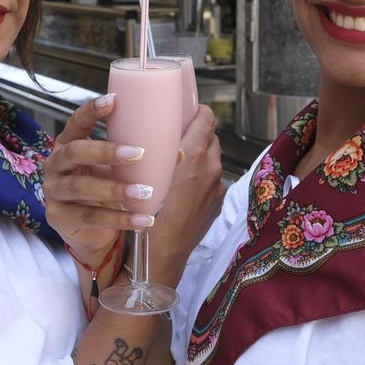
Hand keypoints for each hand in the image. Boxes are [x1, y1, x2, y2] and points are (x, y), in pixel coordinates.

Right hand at [43, 94, 147, 266]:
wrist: (90, 233)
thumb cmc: (103, 190)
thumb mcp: (117, 171)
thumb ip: (138, 159)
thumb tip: (178, 153)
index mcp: (69, 144)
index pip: (76, 122)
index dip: (91, 111)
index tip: (113, 101)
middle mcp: (56, 164)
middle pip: (75, 152)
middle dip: (106, 151)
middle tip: (138, 153)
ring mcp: (54, 191)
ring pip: (81, 187)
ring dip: (115, 188)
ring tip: (145, 192)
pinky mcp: (60, 217)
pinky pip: (91, 217)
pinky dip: (119, 218)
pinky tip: (142, 220)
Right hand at [144, 105, 223, 281]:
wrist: (163, 255)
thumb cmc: (148, 216)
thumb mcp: (149, 176)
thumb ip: (164, 153)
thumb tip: (165, 137)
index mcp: (196, 158)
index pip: (207, 120)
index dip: (198, 111)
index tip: (188, 110)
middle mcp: (212, 170)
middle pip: (211, 138)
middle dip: (197, 133)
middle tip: (177, 135)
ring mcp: (217, 189)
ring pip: (213, 161)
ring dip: (200, 156)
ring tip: (178, 160)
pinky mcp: (216, 205)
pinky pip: (212, 181)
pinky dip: (202, 177)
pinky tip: (183, 185)